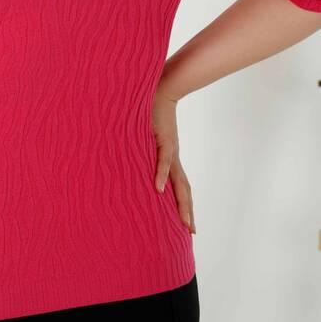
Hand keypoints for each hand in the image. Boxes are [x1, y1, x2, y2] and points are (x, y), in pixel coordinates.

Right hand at [151, 85, 195, 234]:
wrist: (159, 89)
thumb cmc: (150, 111)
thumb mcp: (145, 135)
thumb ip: (140, 148)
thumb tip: (130, 158)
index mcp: (170, 157)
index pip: (180, 185)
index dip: (184, 204)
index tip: (187, 224)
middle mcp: (173, 157)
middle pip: (183, 189)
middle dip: (187, 211)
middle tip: (191, 232)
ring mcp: (170, 149)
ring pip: (178, 181)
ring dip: (182, 202)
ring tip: (185, 222)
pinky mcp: (163, 139)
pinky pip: (163, 161)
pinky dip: (161, 175)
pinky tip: (158, 190)